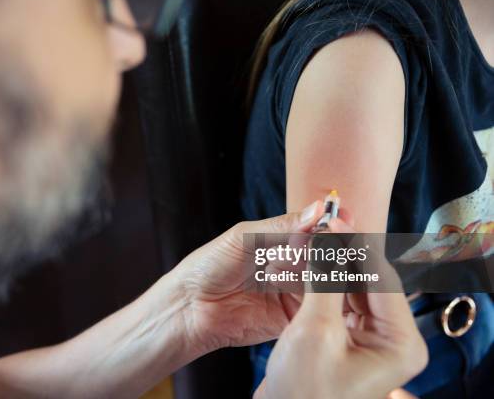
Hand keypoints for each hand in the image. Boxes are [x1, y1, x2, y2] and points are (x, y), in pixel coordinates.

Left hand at [168, 201, 328, 353]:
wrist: (189, 306)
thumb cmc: (209, 266)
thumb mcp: (245, 238)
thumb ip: (282, 227)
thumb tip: (318, 209)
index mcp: (280, 244)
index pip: (315, 233)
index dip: (330, 225)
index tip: (341, 216)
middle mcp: (291, 267)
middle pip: (325, 256)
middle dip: (332, 247)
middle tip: (335, 241)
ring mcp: (293, 294)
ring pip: (325, 281)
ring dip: (327, 270)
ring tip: (326, 261)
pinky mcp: (292, 320)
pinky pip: (316, 309)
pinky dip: (323, 297)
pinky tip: (321, 286)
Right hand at [253, 233, 427, 398]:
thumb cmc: (303, 392)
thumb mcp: (314, 330)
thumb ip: (325, 278)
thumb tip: (329, 235)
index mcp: (400, 343)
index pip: (381, 278)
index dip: (354, 245)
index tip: (331, 219)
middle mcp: (393, 340)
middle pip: (369, 281)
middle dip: (343, 253)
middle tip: (320, 225)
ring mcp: (372, 340)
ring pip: (354, 288)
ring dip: (332, 265)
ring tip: (311, 240)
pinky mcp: (350, 340)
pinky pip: (341, 301)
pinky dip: (325, 283)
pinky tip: (309, 265)